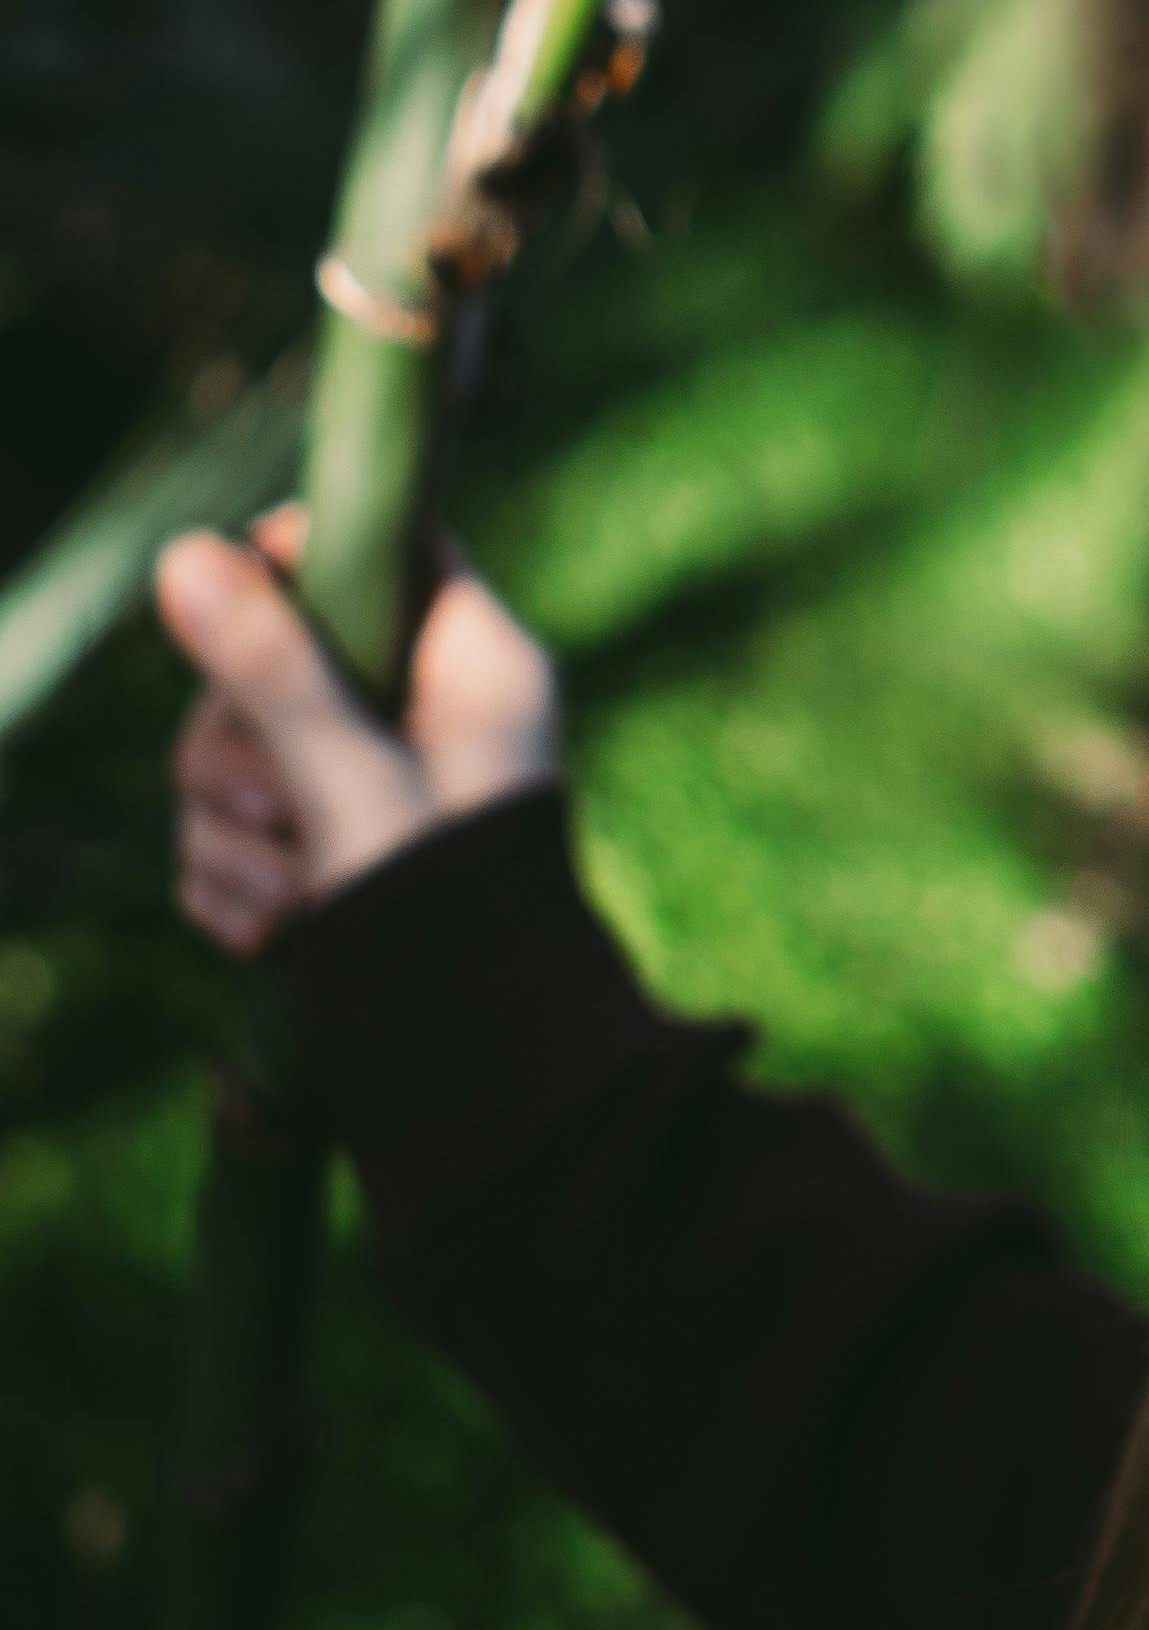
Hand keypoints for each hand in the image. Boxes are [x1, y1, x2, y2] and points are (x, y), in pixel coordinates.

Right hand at [158, 509, 562, 957]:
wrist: (481, 1078)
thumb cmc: (447, 924)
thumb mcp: (353, 785)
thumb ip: (274, 671)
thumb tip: (186, 553)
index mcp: (474, 666)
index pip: (384, 550)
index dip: (296, 565)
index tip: (240, 617)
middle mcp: (432, 713)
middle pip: (281, 661)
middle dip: (246, 753)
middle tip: (284, 815)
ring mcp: (380, 784)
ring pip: (242, 757)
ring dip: (240, 837)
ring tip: (294, 896)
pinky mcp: (335, 853)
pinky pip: (241, 833)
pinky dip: (242, 885)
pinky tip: (274, 933)